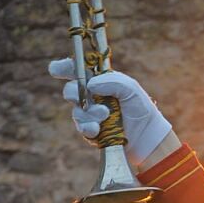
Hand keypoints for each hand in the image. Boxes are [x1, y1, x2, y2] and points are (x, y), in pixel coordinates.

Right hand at [49, 59, 173, 166]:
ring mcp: (89, 114)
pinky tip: (97, 129)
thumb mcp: (131, 89)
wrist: (146, 134)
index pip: (77, 71)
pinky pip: (82, 128)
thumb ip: (113, 81)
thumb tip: (91, 84)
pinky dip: (89, 127)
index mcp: (99, 81)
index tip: (56, 69)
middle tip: (81, 96)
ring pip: (76, 111)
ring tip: (105, 115)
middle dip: (72, 92)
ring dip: (88, 113)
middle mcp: (91, 96)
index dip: (63, 67)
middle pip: (70, 90)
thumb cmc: (140, 107)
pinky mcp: (91, 130)